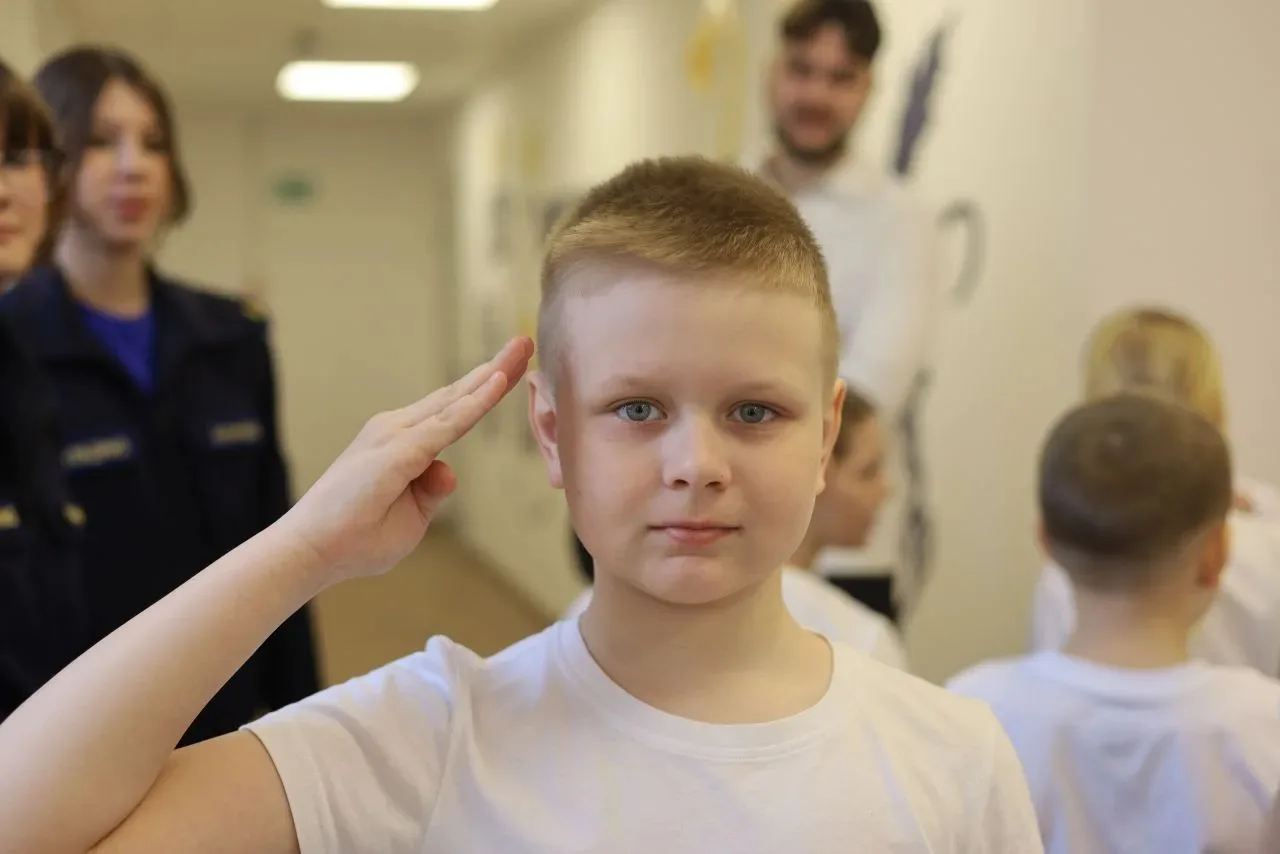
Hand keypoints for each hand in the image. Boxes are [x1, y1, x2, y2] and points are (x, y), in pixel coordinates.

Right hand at [278, 337, 533, 585]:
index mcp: (401, 444)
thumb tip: (447, 470)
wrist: (311, 552)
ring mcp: (395, 436)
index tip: (514, 367)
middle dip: (494, 368)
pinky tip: (497, 382)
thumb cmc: (355, 540)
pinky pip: (448, 423)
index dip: (484, 389)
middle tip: (524, 342)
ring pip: (455, 401)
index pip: (453, 411)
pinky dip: (475, 402)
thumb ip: (430, 491)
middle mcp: (396, 429)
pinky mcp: (398, 451)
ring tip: (520, 348)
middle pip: (456, 395)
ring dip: (491, 373)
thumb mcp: (410, 519)